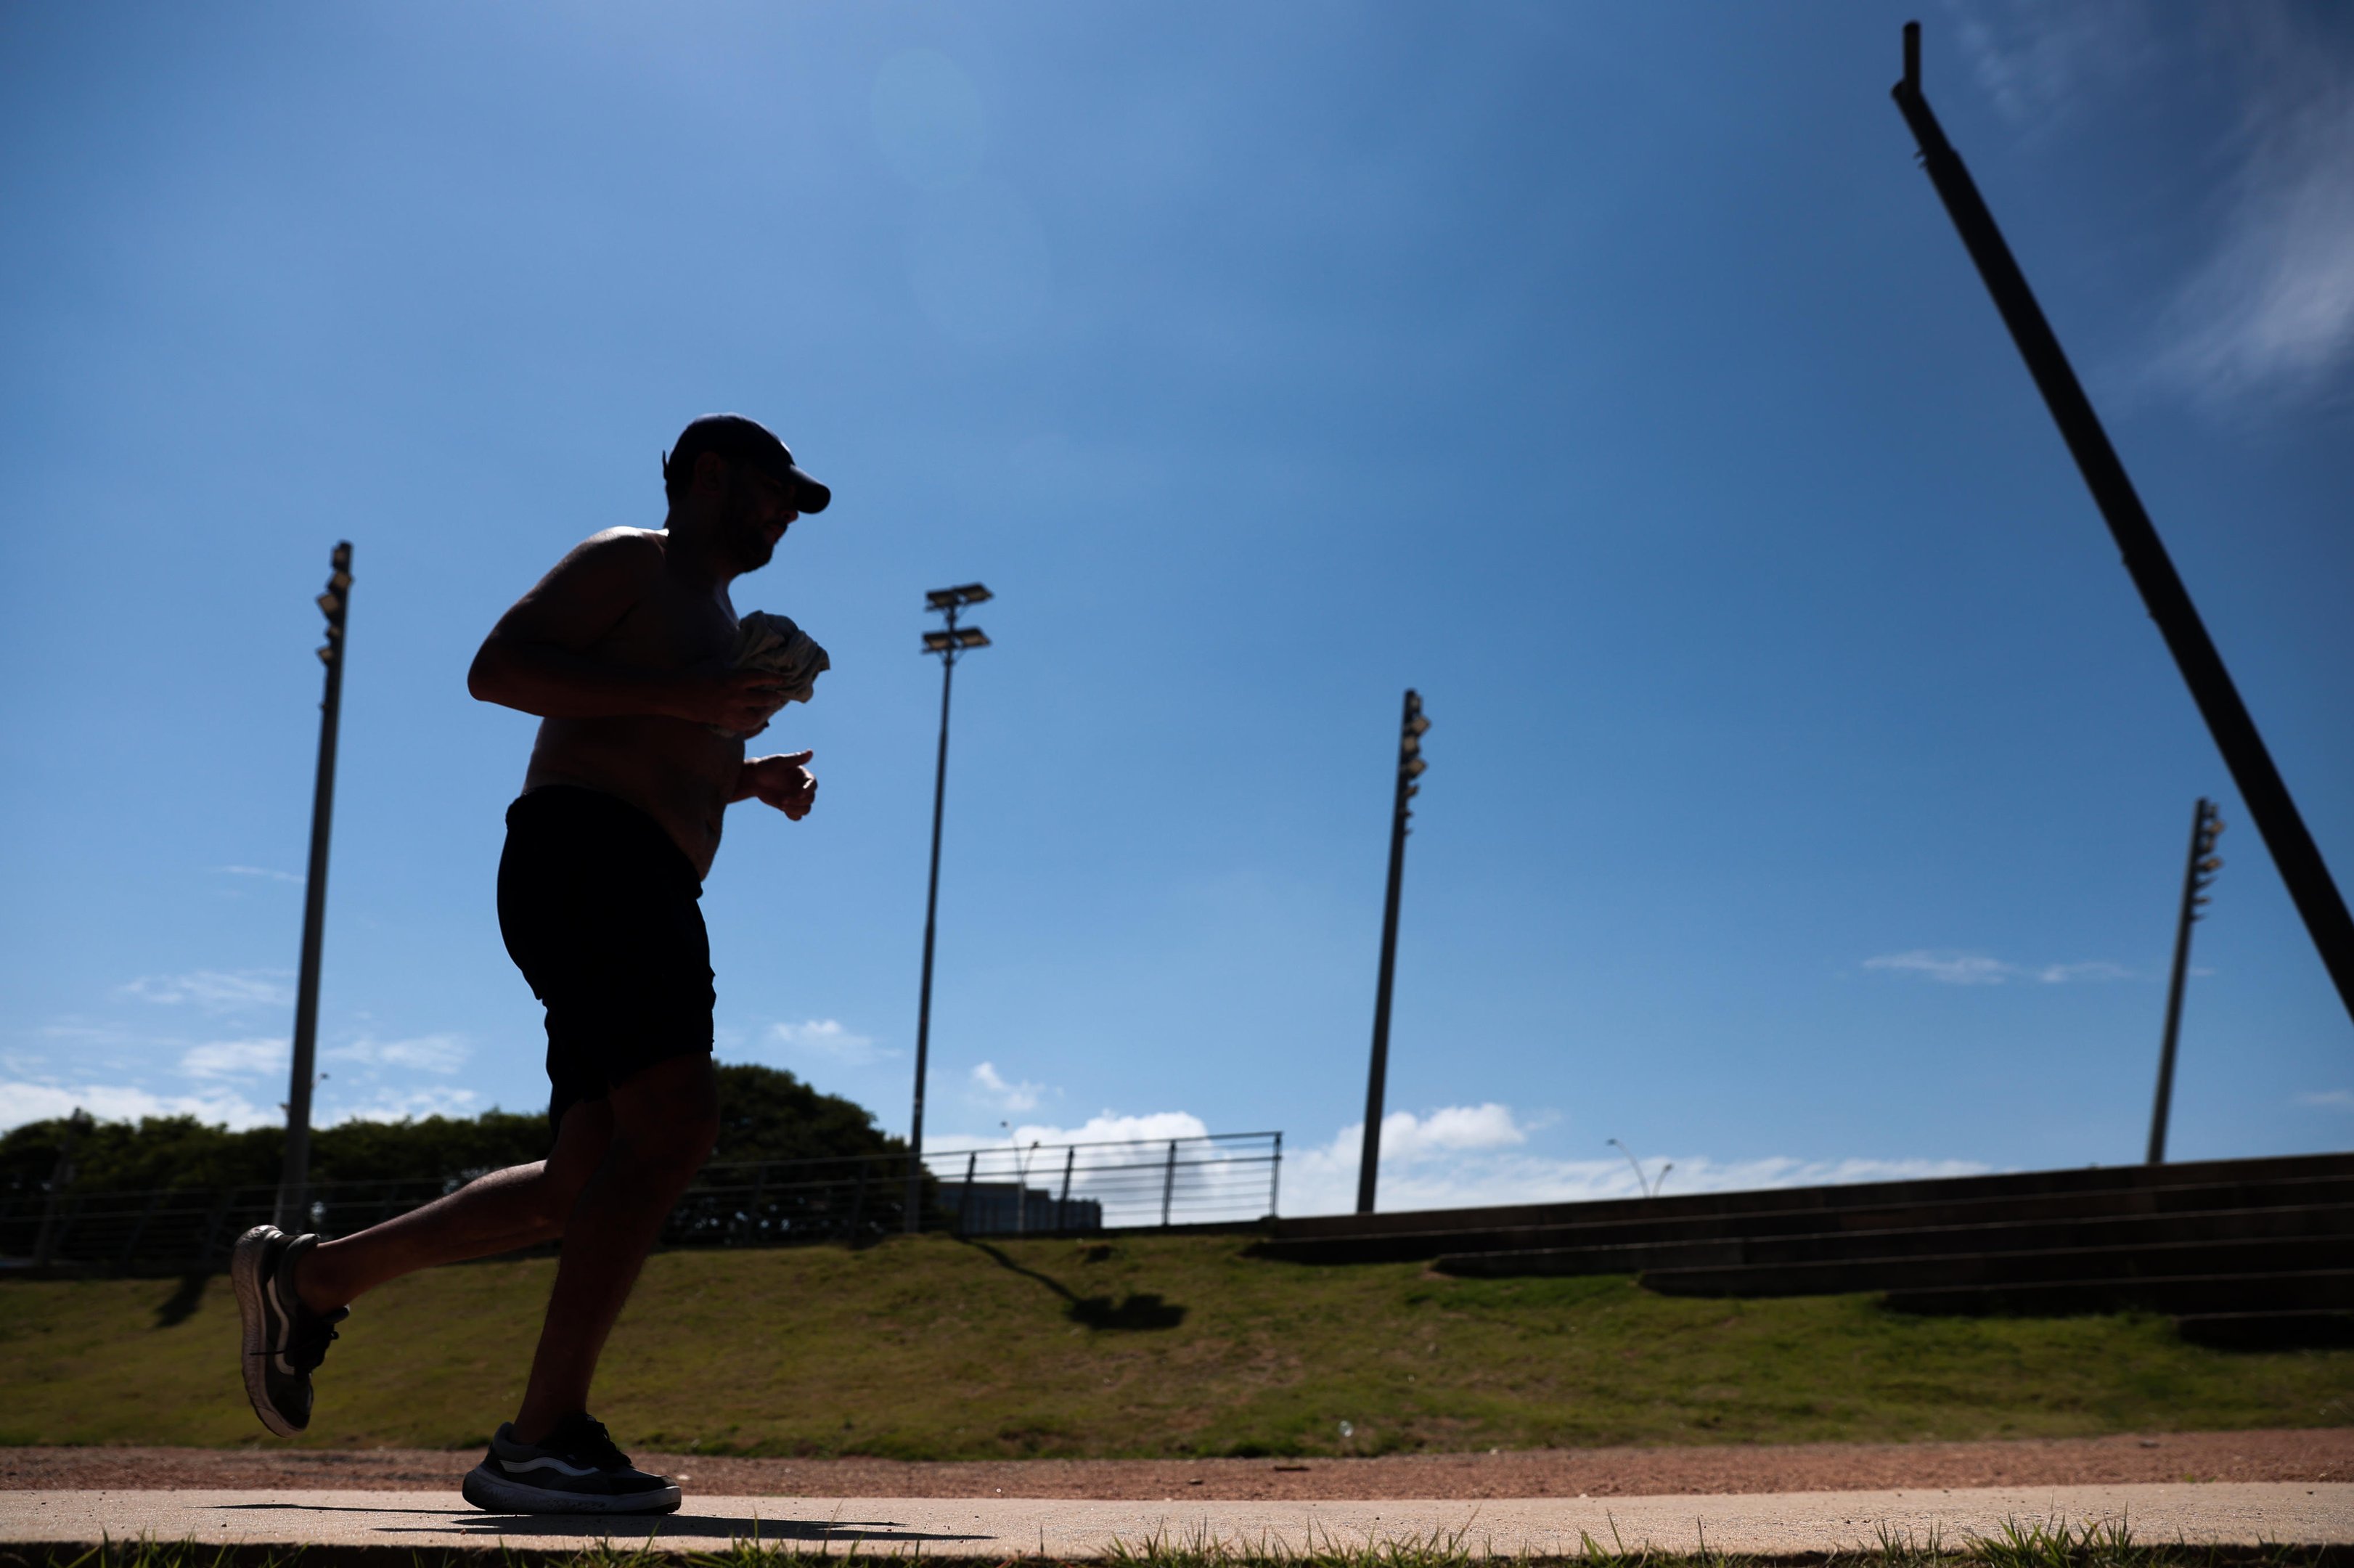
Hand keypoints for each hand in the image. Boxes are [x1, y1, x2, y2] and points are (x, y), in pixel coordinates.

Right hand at [671, 669, 786, 732]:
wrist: (674, 693)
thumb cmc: (693, 675)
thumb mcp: (715, 664)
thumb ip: (733, 665)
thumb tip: (747, 661)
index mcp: (732, 679)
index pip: (760, 678)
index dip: (774, 678)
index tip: (783, 679)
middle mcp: (734, 697)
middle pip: (763, 700)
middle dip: (774, 698)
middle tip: (780, 696)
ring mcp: (728, 712)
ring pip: (756, 718)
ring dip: (765, 713)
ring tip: (769, 709)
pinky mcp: (722, 722)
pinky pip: (743, 727)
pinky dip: (751, 724)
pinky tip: (754, 720)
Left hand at [744, 750, 816, 819]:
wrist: (753, 779)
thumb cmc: (766, 767)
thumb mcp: (780, 762)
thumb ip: (795, 759)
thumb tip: (811, 752)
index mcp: (803, 776)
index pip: (812, 784)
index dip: (808, 790)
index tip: (799, 794)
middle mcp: (802, 787)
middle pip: (810, 799)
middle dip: (798, 801)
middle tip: (782, 800)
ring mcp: (796, 798)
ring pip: (806, 809)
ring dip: (795, 809)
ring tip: (781, 805)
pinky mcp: (790, 806)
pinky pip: (797, 816)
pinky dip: (793, 815)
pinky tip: (783, 809)